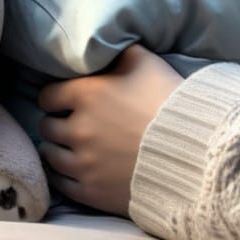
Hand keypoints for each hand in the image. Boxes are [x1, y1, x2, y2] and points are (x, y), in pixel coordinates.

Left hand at [37, 44, 182, 216]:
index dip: (56, 95)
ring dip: (58, 148)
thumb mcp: (145, 61)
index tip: (65, 98)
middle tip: (71, 122)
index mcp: (86, 95)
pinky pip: (62, 184)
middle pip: (47, 126)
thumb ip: (118, 52)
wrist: (192, 150)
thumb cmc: (168, 100)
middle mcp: (78, 129)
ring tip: (71, 146)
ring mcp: (83, 163)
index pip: (48, 95)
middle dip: (58, 122)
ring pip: (51, 155)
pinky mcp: (91, 191)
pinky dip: (65, 175)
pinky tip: (76, 168)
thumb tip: (105, 47)